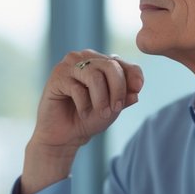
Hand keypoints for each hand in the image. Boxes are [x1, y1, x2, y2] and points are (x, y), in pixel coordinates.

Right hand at [20, 51, 144, 193]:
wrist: (65, 135)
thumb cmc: (89, 119)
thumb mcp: (112, 109)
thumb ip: (125, 97)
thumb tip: (136, 92)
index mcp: (101, 62)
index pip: (122, 63)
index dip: (133, 75)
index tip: (137, 90)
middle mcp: (86, 58)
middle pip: (110, 65)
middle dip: (117, 89)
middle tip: (116, 109)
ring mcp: (70, 65)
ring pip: (94, 75)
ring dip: (101, 98)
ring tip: (101, 113)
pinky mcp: (57, 76)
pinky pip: (77, 88)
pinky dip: (84, 104)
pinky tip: (82, 113)